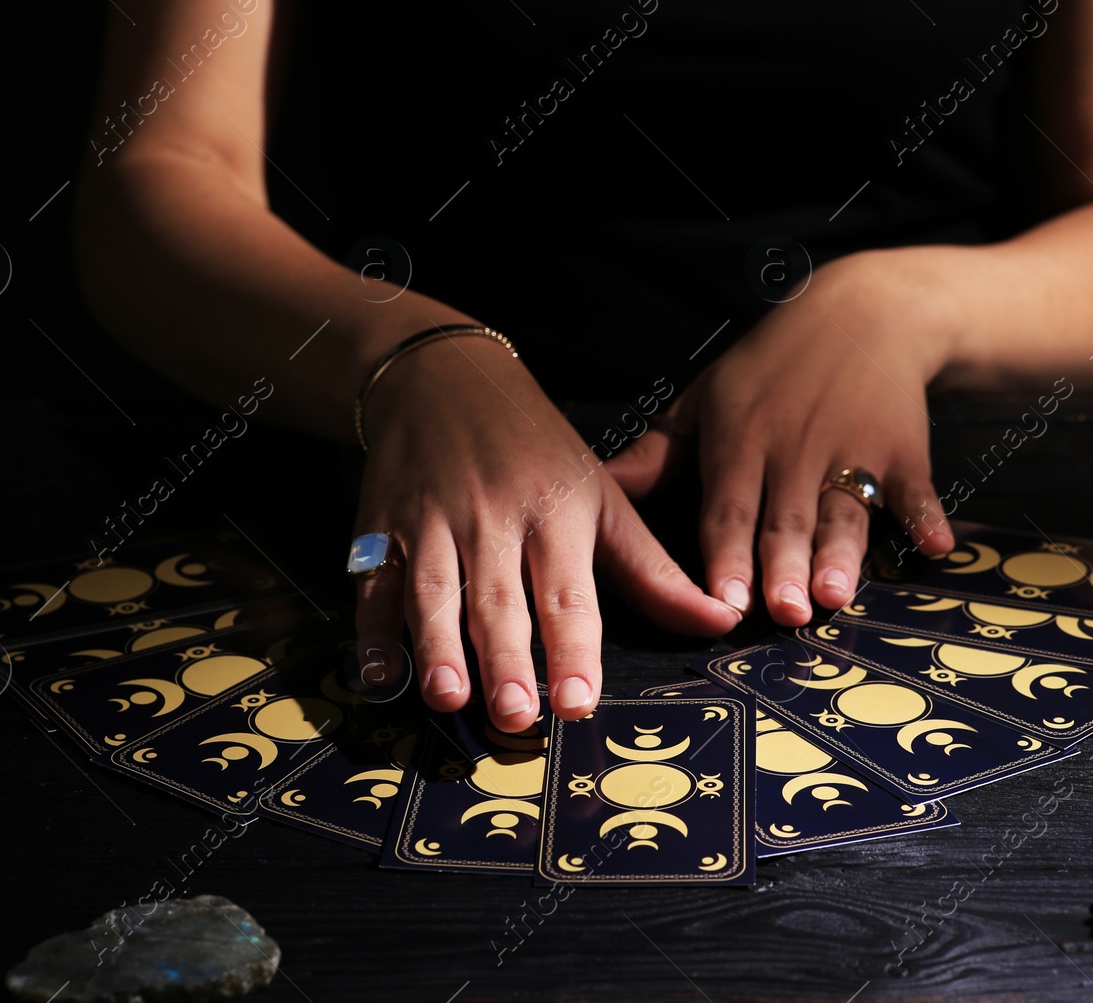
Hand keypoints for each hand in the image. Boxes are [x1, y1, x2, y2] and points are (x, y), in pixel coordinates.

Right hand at [353, 333, 741, 730]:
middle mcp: (492, 518)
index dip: (573, 649)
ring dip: (437, 646)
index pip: (567, 591)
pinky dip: (372, 631)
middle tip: (514, 715)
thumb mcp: (602, 498)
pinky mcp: (380, 528)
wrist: (441, 378)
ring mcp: (431, 522)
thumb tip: (720, 621)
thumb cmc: (535, 448)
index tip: (576, 702)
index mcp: (554, 513)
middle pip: (499, 597)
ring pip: (434, 591)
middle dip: (506, 658)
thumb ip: (653, 572)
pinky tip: (379, 674)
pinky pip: (374, 584)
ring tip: (448, 697)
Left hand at [607, 250, 957, 625]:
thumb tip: (592, 488)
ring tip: (835, 594)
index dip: (727, 554)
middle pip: (787, 518)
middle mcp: (795, 451)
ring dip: (843, 552)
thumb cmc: (769, 368)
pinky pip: (915, 487)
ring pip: (845, 510)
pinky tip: (935, 546)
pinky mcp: (904, 450)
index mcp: (740, 443)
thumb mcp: (705, 400)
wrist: (863, 312)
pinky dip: (927, 515)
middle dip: (782, 565)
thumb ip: (655, 457)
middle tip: (782, 613)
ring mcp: (853, 451)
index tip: (724, 601)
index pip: (729, 508)